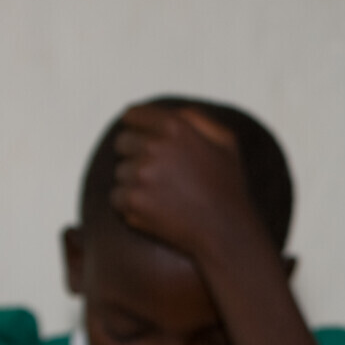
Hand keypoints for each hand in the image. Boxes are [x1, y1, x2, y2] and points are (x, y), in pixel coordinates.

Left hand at [109, 104, 264, 260]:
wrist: (227, 233)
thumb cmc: (228, 187)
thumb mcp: (226, 142)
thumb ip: (196, 118)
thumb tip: (170, 111)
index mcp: (175, 127)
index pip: (132, 115)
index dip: (135, 126)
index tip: (139, 138)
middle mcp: (155, 147)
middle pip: (122, 142)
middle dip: (134, 155)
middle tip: (156, 174)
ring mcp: (141, 175)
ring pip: (120, 172)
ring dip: (135, 183)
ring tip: (164, 197)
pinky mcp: (132, 202)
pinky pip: (116, 198)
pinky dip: (130, 205)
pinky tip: (155, 211)